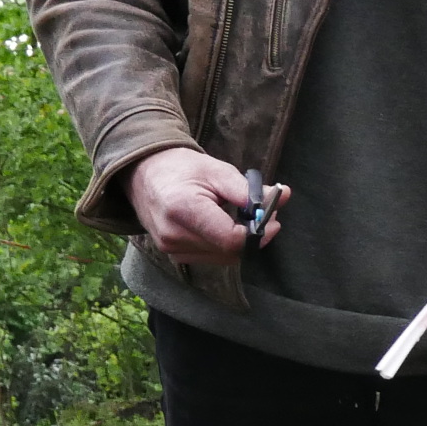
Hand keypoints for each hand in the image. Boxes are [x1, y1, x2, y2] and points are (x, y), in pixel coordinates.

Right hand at [128, 146, 283, 265]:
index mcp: (183, 211)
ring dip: (240, 242)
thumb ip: (249, 190)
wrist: (143, 173)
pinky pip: (210, 256)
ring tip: (242, 217)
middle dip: (253, 236)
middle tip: (263, 216)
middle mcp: (173, 235)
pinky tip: (224, 225)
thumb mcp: (217, 171)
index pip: (231, 240)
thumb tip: (283, 196)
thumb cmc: (181, 168)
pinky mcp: (172, 254)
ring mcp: (170, 248)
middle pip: (229, 251)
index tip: (272, 219)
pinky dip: (224, 245)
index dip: (258, 233)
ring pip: (223, 257)